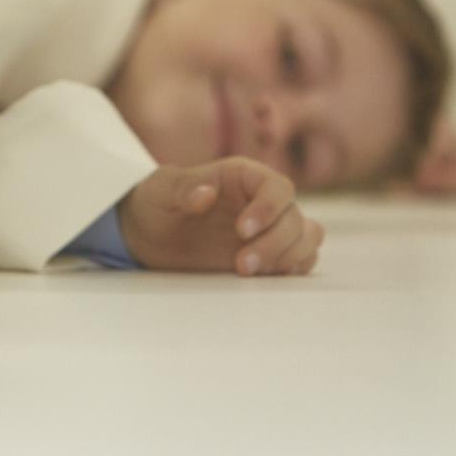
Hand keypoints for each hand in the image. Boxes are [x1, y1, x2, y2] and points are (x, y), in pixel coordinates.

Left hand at [117, 159, 323, 274]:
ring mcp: (269, 229)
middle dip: (275, 244)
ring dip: (288, 258)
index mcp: (244, 177)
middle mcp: (263, 201)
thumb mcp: (161, 189)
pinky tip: (262, 279)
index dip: (269, 209)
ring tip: (248, 273)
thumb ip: (183, 188)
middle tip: (241, 265)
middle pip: (295, 218)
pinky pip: (300, 260)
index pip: (278, 188)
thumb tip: (206, 195)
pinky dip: (291, 270)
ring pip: (306, 238)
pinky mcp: (269, 255)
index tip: (242, 231)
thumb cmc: (157, 201)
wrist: (149, 234)